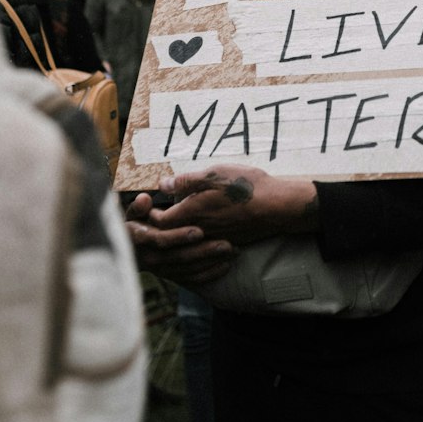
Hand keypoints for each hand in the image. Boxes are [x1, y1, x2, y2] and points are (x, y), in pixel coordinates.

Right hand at [124, 191, 232, 285]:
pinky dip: (209, 274)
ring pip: (189, 270)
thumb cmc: (135, 224)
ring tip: (232, 252)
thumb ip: (139, 207)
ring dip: (211, 261)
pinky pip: (192, 279)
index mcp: (141, 241)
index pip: (161, 240)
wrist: (129, 249)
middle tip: (226, 244)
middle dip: (204, 251)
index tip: (199, 231)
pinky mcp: (172, 277)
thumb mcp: (132, 213)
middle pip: (180, 257)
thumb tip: (145, 198)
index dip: (179, 236)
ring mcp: (163, 271)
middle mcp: (151, 259)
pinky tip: (226, 265)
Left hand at [149, 166, 319, 245]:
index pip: (158, 222)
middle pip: (168, 236)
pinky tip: (195, 230)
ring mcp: (212, 240)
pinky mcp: (225, 243)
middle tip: (150, 217)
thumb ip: (186, 181)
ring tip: (170, 222)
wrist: (277, 207)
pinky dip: (192, 242)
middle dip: (156, 227)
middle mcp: (199, 231)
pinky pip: (201, 247)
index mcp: (192, 213)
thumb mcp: (214, 174)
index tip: (145, 206)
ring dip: (174, 235)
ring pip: (184, 243)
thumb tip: (162, 185)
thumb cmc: (246, 187)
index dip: (147, 215)